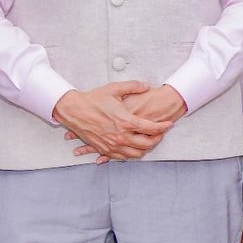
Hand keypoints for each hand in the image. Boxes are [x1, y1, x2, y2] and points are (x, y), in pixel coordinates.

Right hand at [65, 83, 187, 158]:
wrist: (73, 110)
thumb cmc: (93, 99)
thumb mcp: (114, 89)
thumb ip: (133, 86)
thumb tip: (146, 85)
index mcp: (125, 121)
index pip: (151, 128)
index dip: (163, 127)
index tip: (169, 124)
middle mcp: (120, 136)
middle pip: (146, 144)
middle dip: (157, 139)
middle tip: (161, 134)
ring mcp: (111, 145)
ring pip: (135, 154)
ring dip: (146, 149)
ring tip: (150, 141)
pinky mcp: (103, 149)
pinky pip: (122, 157)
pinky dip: (131, 154)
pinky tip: (134, 148)